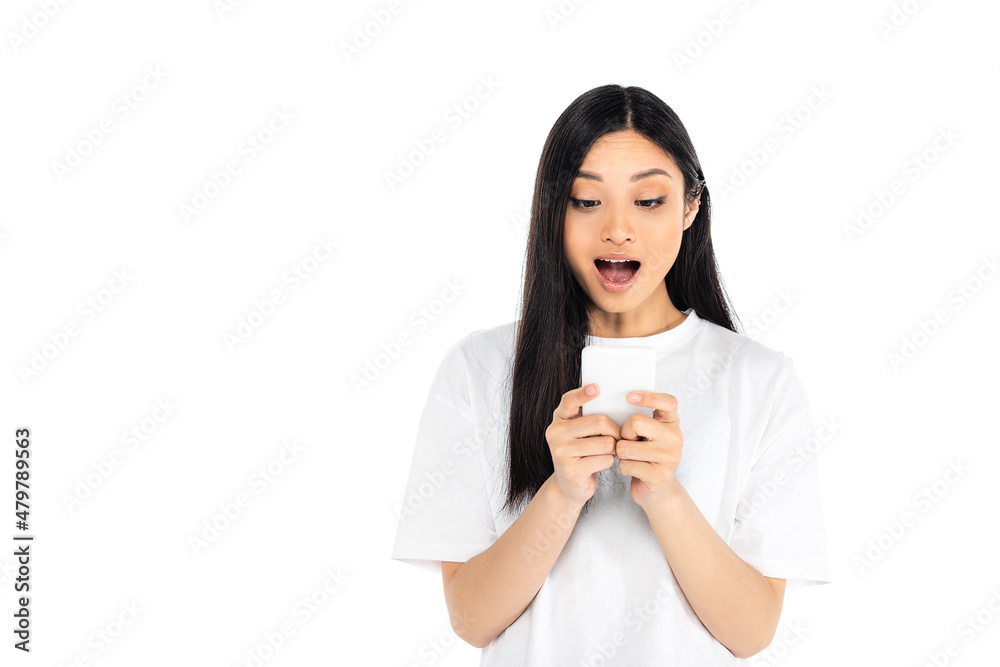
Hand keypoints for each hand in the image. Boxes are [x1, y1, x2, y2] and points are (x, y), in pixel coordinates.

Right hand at [545, 383, 621, 506]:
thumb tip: (615, 403)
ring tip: (611, 451)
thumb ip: (588, 417)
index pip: (569, 401)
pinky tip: (604, 463)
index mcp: (559, 419)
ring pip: (605, 443)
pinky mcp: (571, 470)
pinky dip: (610, 461)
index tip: (597, 387)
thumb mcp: (579, 432)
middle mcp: (556, 433)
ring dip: (614, 448)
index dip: (583, 393)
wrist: (569, 485)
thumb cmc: (581, 452)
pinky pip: (604, 460)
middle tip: (620, 436)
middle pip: (598, 422)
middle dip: (615, 430)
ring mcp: (561, 452)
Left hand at [615, 390, 682, 509]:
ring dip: (621, 453)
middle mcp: (675, 438)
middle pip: (636, 422)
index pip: (668, 402)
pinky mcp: (659, 475)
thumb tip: (616, 403)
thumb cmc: (646, 456)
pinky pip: (626, 465)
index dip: (649, 396)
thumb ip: (641, 419)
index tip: (629, 397)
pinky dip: (623, 468)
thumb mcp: (648, 434)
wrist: (657, 490)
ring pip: (626, 446)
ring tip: (631, 457)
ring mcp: (669, 458)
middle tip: (628, 441)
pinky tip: (633, 470)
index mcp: (672, 423)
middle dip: (624, 432)